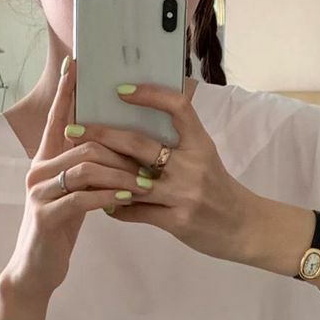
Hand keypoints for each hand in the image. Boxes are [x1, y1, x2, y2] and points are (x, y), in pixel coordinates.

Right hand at [2, 58, 152, 299]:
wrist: (36, 268)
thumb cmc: (62, 226)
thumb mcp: (77, 191)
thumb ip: (92, 168)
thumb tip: (124, 144)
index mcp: (47, 159)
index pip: (59, 117)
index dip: (67, 90)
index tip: (78, 63)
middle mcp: (39, 169)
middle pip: (85, 142)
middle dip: (122, 147)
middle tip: (152, 155)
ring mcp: (39, 191)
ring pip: (86, 167)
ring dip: (121, 173)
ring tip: (146, 182)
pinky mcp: (45, 215)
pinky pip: (82, 198)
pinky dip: (109, 196)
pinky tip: (127, 198)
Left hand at [77, 81, 257, 263]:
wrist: (245, 228)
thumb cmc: (219, 188)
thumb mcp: (206, 156)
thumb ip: (180, 138)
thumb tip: (144, 113)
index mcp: (201, 144)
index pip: (178, 108)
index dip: (150, 95)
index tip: (121, 90)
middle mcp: (193, 166)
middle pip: (140, 144)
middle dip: (102, 135)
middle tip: (74, 129)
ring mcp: (184, 195)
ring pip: (131, 181)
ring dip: (101, 174)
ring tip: (78, 166)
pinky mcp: (178, 222)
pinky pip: (137, 212)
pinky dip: (117, 208)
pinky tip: (102, 203)